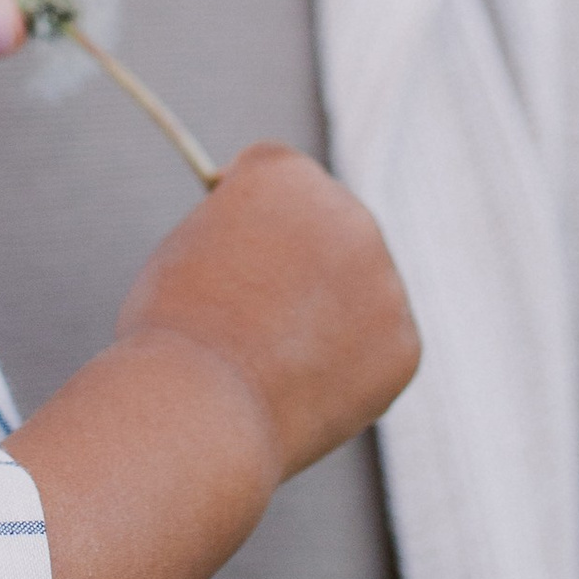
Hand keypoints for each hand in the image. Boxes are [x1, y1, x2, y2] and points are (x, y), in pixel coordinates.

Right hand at [120, 143, 419, 483]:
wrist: (202, 405)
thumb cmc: (174, 330)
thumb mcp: (188, 249)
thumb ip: (239, 234)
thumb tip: (265, 250)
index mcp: (285, 173)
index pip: (277, 174)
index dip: (250, 208)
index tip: (235, 239)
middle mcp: (347, 211)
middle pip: (329, 224)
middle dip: (303, 256)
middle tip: (262, 307)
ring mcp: (385, 277)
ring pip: (358, 290)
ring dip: (329, 312)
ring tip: (271, 361)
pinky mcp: (404, 341)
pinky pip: (376, 347)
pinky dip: (347, 367)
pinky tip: (303, 388)